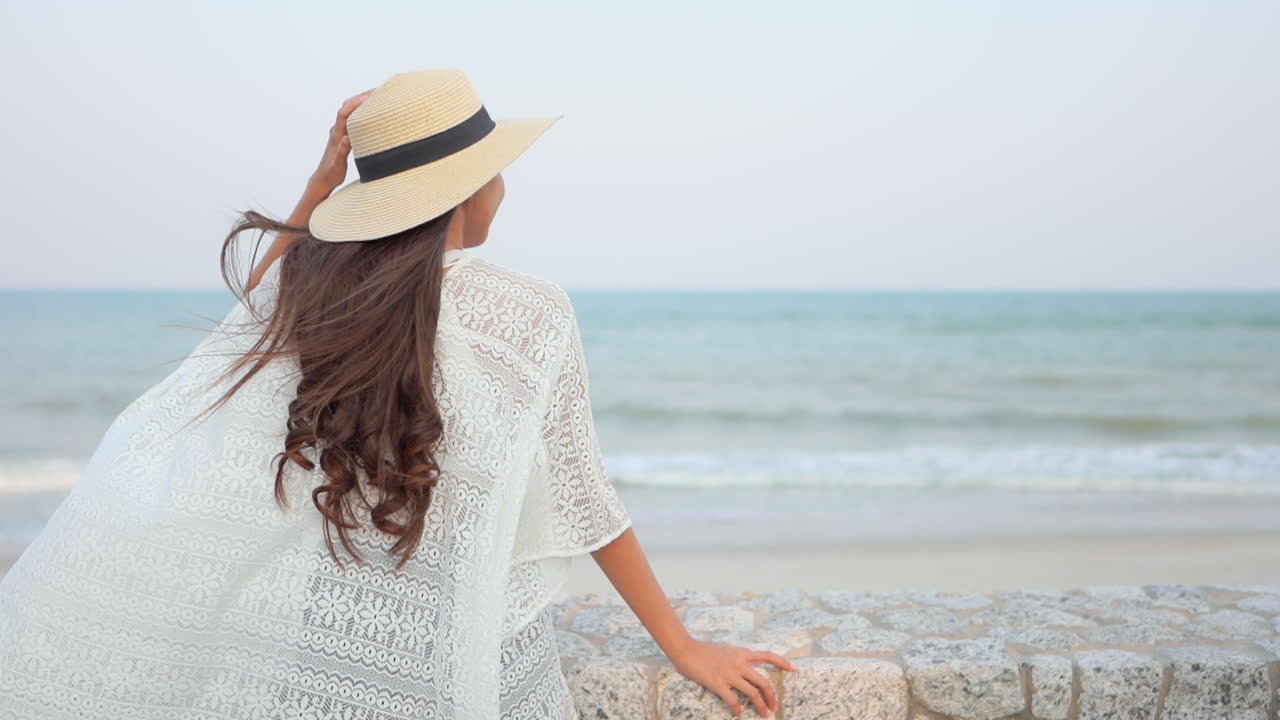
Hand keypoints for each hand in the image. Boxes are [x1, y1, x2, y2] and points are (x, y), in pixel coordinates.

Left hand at [308, 88, 375, 196]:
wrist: (323, 179)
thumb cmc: (331, 174)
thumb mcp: (337, 165)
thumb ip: (341, 151)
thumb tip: (346, 138)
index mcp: (336, 135)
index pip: (345, 112)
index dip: (356, 102)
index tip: (370, 96)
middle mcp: (337, 130)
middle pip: (347, 107)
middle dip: (361, 97)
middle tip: (378, 91)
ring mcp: (340, 132)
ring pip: (350, 111)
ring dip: (362, 102)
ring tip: (378, 97)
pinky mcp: (344, 135)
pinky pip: (353, 118)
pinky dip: (362, 111)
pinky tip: (372, 112)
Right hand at [669, 639, 795, 717]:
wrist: (686, 648)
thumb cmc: (704, 649)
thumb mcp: (726, 648)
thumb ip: (739, 655)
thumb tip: (748, 661)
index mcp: (742, 653)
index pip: (767, 656)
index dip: (782, 662)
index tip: (793, 669)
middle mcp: (739, 663)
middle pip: (763, 681)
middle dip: (772, 696)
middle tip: (775, 707)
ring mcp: (729, 673)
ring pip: (752, 693)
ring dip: (761, 706)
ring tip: (765, 714)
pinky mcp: (718, 683)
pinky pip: (733, 700)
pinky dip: (738, 709)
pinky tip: (739, 713)